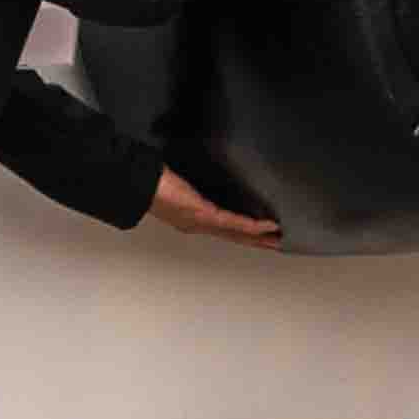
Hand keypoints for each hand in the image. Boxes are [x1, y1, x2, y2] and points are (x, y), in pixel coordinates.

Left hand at [148, 169, 279, 247]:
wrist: (138, 183)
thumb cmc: (154, 180)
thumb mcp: (180, 181)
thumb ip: (195, 182)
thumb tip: (204, 175)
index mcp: (195, 216)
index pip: (225, 227)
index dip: (246, 232)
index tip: (265, 233)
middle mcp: (199, 224)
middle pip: (234, 236)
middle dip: (258, 241)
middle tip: (280, 244)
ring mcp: (202, 222)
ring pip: (237, 233)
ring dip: (260, 238)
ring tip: (279, 240)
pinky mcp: (203, 214)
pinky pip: (232, 222)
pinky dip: (251, 225)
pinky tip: (267, 225)